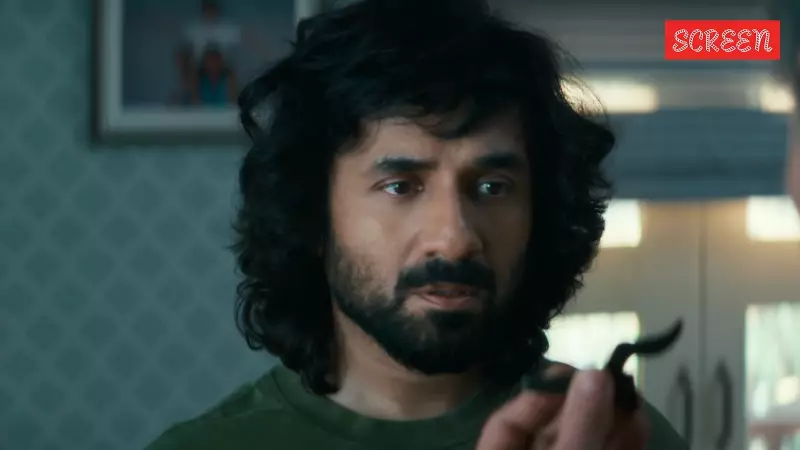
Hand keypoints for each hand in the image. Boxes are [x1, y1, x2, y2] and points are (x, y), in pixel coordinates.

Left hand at [476, 366, 649, 449]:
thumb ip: (579, 426)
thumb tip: (594, 373)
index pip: (507, 426)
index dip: (538, 398)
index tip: (573, 376)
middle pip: (552, 433)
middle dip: (584, 407)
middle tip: (612, 381)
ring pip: (584, 445)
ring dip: (610, 423)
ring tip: (632, 398)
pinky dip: (623, 445)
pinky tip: (640, 424)